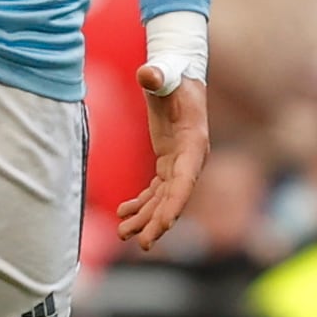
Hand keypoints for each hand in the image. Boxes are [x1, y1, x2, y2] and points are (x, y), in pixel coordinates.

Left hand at [118, 68, 208, 250]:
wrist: (179, 72)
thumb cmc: (174, 73)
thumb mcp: (167, 73)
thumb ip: (158, 74)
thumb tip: (147, 73)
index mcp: (193, 143)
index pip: (185, 181)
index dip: (174, 204)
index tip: (163, 226)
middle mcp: (190, 158)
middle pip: (175, 198)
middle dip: (159, 222)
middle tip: (141, 244)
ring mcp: (180, 162)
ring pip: (164, 198)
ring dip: (146, 217)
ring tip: (124, 233)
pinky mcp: (168, 161)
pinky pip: (156, 190)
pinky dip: (141, 204)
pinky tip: (124, 213)